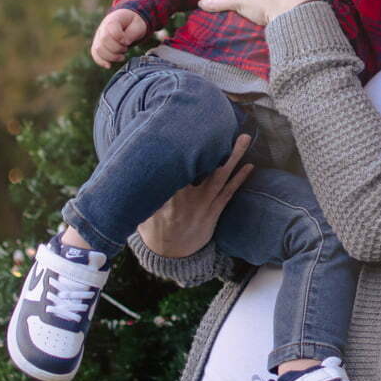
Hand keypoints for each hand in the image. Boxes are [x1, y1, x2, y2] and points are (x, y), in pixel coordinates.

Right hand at [91, 7, 148, 66]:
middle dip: (117, 48)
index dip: (120, 38)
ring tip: (122, 56)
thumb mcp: (138, 25)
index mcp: (113, 19)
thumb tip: (125, 42)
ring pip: (98, 49)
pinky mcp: (98, 45)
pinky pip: (95, 54)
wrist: (128, 22)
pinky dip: (101, 61)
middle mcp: (102, 27)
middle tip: (126, 49)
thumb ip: (131, 33)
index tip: (128, 42)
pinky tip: (109, 66)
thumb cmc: (133, 24)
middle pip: (104, 41)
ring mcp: (98, 37)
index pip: (111, 28)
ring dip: (112, 56)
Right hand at [136, 133, 254, 257]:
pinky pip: (229, 193)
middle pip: (206, 166)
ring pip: (222, 176)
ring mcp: (204, 204)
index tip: (196, 129)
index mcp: (170, 195)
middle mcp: (189, 197)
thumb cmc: (155, 225)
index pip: (181, 167)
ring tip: (244, 138)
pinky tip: (250, 165)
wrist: (171, 255)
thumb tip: (129, 164)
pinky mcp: (214, 212)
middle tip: (226, 125)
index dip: (189, 148)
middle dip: (217, 146)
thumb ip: (145, 189)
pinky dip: (240, 179)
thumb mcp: (144, 207)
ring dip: (234, 156)